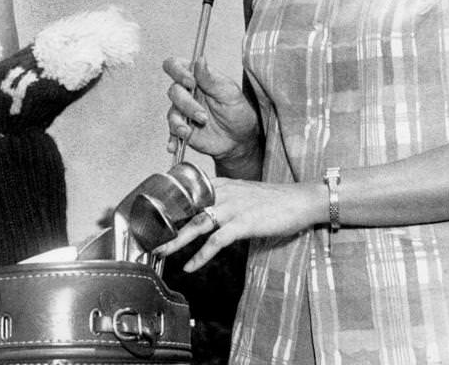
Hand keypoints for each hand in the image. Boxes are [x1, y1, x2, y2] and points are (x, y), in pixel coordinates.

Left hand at [154, 177, 323, 271]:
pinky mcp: (243, 223)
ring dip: (176, 240)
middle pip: (186, 208)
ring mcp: (233, 207)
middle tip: (148, 237)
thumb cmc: (271, 199)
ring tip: (161, 252)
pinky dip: (201, 255)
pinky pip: (216, 241)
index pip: (186, 191)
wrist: (299, 200)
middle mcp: (223, 192)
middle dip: (165, 224)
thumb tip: (203, 210)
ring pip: (196, 224)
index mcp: (220, 183)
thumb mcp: (241, 192)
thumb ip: (221, 197)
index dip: (166, 204)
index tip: (150, 217)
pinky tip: (190, 266)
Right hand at [163, 57, 258, 161]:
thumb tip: (199, 60)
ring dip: (181, 123)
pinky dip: (173, 140)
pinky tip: (175, 146)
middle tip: (203, 116)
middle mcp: (186, 93)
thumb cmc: (237, 110)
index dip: (177, 71)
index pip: (175, 66)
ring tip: (193, 130)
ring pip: (172, 113)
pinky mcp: (182, 129)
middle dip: (187, 104)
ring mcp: (182, 112)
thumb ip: (211, 78)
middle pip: (173, 91)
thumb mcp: (229, 92)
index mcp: (196, 78)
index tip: (190, 82)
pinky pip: (172, 133)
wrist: (241, 137)